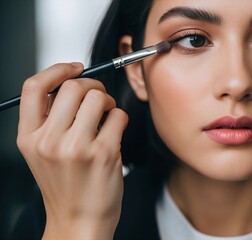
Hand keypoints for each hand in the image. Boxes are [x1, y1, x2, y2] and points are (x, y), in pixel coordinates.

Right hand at [16, 63, 127, 239]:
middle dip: (92, 86)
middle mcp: (49, 141)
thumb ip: (50, 119)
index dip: (57, 70)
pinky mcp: (104, 153)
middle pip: (73, 87)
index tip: (75, 68)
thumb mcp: (41, 152)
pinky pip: (119, 115)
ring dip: (108, 102)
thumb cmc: (66, 184)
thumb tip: (72, 82)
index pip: (34, 87)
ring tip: (106, 117)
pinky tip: (114, 133)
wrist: (79, 220)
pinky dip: (120, 119)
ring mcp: (77, 147)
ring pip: (98, 97)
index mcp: (29, 137)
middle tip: (98, 98)